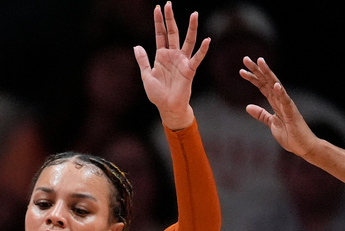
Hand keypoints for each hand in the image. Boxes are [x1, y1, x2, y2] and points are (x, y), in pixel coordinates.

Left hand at [133, 2, 209, 129]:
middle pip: (173, 33)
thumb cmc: (157, 93)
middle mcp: (173, 55)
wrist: (167, 107)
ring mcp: (182, 61)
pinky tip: (208, 40)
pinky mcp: (189, 70)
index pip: (161, 34)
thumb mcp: (146, 75)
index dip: (159, 22)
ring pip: (188, 41)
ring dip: (191, 28)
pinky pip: (197, 58)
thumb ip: (143, 60)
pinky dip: (203, 50)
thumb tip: (136, 46)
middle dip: (171, 19)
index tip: (158, 8)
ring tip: (194, 14)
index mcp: (161, 55)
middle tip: (169, 4)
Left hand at [240, 56, 319, 157]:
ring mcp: (287, 105)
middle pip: (267, 81)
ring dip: (268, 74)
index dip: (253, 78)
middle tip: (246, 59)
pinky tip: (276, 85)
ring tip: (261, 62)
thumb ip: (261, 114)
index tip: (241, 70)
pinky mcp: (292, 113)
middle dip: (257, 70)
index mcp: (275, 102)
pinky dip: (281, 93)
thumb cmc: (290, 135)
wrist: (303, 146)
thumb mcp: (271, 123)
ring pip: (276, 86)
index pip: (262, 86)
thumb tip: (248, 107)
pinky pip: (285, 101)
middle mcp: (281, 100)